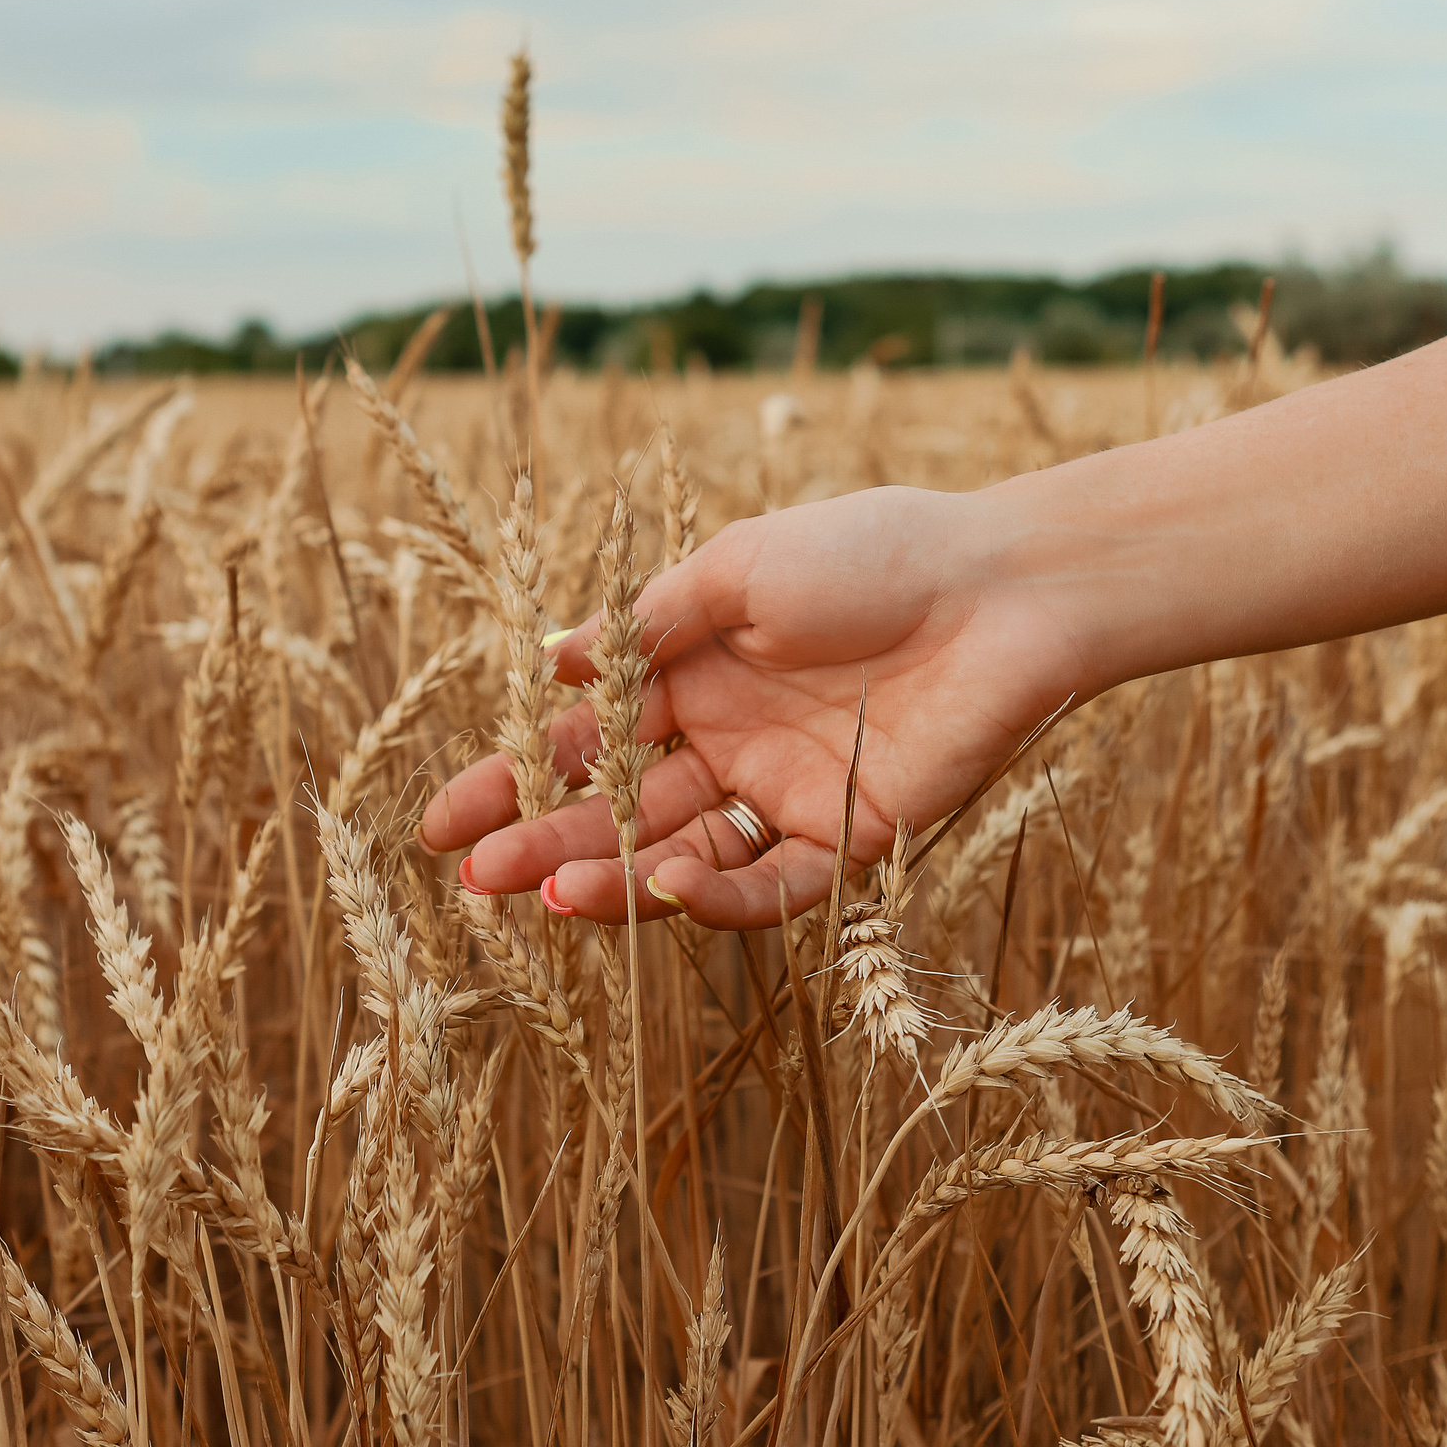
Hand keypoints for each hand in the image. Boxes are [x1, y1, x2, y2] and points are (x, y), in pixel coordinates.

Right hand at [418, 484, 1091, 926]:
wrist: (1001, 583)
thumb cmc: (873, 550)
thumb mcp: (739, 568)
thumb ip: (647, 625)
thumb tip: (549, 667)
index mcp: (692, 677)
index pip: (581, 745)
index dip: (511, 783)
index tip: (444, 822)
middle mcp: (728, 745)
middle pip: (616, 813)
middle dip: (543, 845)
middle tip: (476, 879)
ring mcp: (784, 795)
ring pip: (680, 858)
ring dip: (614, 880)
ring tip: (548, 894)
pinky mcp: (851, 837)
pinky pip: (774, 885)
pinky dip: (720, 897)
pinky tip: (664, 888)